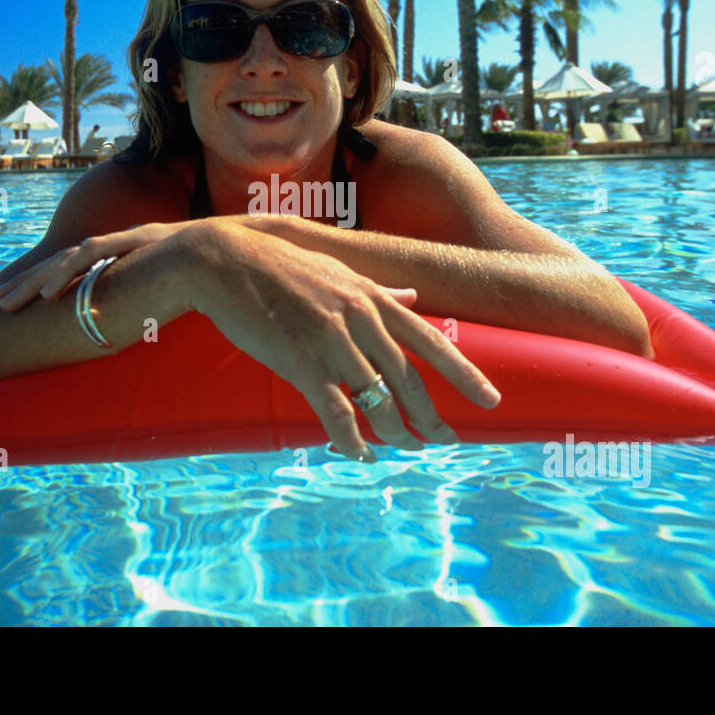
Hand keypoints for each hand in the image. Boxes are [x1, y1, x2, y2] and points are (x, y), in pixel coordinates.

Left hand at [0, 220, 203, 310]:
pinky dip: (63, 276)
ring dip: (35, 281)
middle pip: (66, 261)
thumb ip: (167, 302)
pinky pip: (87, 259)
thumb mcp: (185, 290)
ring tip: (7, 303)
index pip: (84, 266)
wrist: (237, 248)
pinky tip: (43, 295)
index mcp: (134, 252)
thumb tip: (161, 330)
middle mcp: (125, 241)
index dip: (55, 282)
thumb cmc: (218, 275)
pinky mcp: (129, 243)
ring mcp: (126, 239)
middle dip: (30, 282)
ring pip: (67, 258)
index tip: (30, 301)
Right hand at [183, 220, 499, 462]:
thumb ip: (378, 288)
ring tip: (404, 449)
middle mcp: (359, 320)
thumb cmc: (278, 265)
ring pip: (378, 400)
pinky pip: (336, 413)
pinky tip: (361, 453)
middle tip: (447, 441)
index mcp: (371, 297)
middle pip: (409, 379)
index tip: (490, 399)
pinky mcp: (300, 363)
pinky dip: (352, 439)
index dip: (464, 374)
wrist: (224, 262)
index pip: (431, 341)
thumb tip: (412, 296)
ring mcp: (331, 343)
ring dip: (395, 432)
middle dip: (432, 416)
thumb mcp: (337, 270)